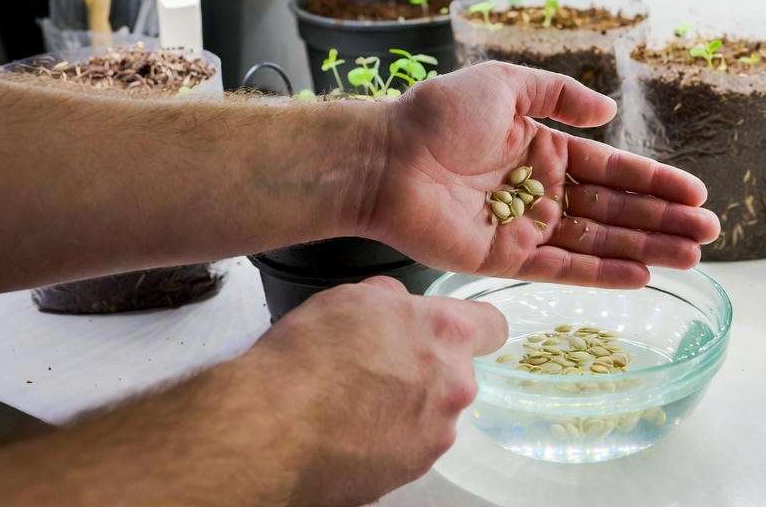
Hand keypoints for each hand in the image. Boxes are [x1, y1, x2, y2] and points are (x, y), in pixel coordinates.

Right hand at [245, 276, 506, 505]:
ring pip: (433, 411)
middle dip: (425, 369)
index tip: (447, 334)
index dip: (469, 326)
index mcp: (447, 332)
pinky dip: (388, 440)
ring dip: (406, 406)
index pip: (492, 326)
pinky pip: (410, 445)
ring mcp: (437, 432)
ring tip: (354, 405)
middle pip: (456, 372)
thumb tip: (398, 304)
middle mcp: (455, 383)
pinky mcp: (414, 468)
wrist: (273, 429)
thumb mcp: (350, 296)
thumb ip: (392, 299)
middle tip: (375, 369)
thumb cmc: (307, 357)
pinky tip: (350, 433)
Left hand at [359, 62, 720, 288]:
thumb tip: (609, 112)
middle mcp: (541, 191)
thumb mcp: (506, 84)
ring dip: (646, 248)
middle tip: (708, 231)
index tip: (695, 193)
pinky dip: (604, 273)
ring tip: (692, 255)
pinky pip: (564, 269)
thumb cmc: (439, 115)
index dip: (654, 182)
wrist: (385, 158)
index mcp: (544, 150)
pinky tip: (643, 275)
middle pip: (615, 209)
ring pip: (598, 241)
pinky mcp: (506, 260)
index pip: (612, 170)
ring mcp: (526, 227)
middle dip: (662, 220)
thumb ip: (560, 95)